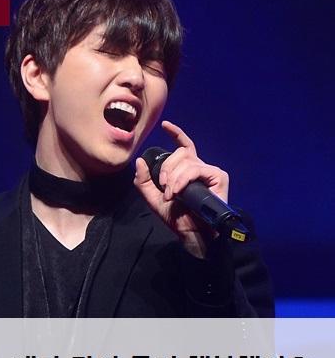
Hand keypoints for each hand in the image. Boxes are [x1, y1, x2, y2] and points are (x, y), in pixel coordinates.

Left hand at [134, 121, 228, 257]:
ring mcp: (209, 171)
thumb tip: (139, 161)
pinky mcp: (218, 176)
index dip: (176, 133)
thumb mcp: (153, 199)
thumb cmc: (176, 217)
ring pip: (186, 161)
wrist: (190, 232)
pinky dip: (184, 179)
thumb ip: (143, 181)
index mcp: (185, 170)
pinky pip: (196, 169)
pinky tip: (179, 191)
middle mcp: (198, 167)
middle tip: (164, 188)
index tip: (165, 125)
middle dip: (166, 170)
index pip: (183, 146)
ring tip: (172, 195)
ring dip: (173, 178)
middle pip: (179, 154)